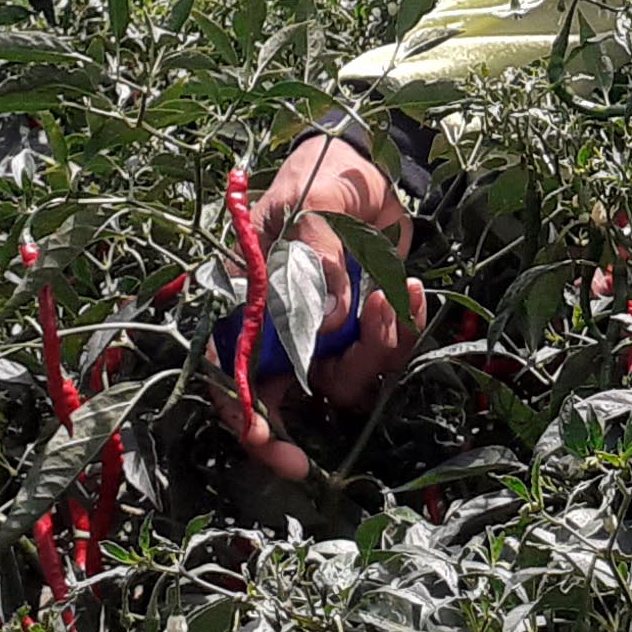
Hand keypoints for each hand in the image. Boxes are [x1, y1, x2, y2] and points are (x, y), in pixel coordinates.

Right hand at [222, 130, 425, 480]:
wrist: (368, 168)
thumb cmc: (322, 179)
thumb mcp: (311, 202)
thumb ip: (314, 251)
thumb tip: (326, 316)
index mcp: (242, 300)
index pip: (222, 365)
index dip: (236, 411)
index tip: (259, 441)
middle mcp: (276, 329)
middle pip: (273, 400)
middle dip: (288, 436)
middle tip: (302, 463)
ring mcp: (321, 335)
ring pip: (340, 382)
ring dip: (373, 351)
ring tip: (393, 294)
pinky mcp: (363, 331)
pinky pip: (383, 355)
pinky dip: (402, 330)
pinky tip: (410, 290)